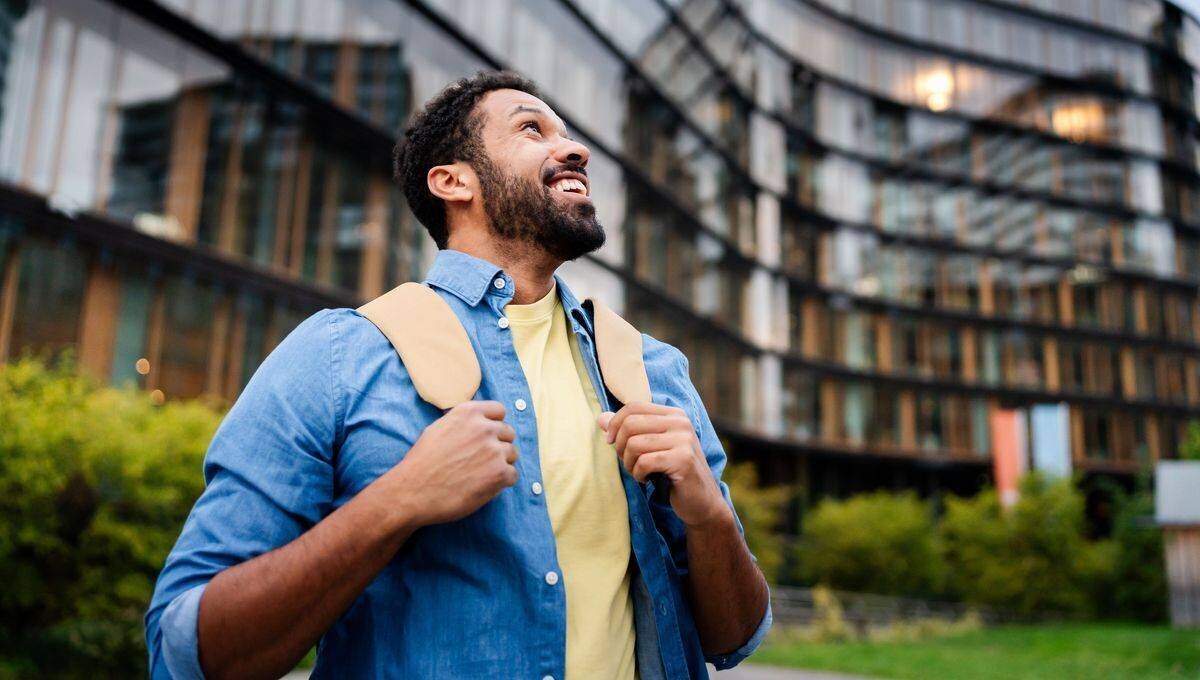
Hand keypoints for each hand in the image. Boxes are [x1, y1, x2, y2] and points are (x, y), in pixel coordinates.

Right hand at [382, 400, 517, 526]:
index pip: (498, 411)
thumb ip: (461, 422)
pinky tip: (484, 486)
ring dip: (501, 464)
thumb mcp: (438, 428)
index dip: (494, 424)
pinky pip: (513, 475)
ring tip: (481, 475)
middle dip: (498, 445)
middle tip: (482, 461)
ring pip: (512, 454)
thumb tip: (476, 421)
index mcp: (468, 413)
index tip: (488, 436)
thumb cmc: (422, 463)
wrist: (413, 491)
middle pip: (508, 433)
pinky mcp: (500, 473)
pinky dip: (502, 482)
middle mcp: (484, 428)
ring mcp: (494, 450)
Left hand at [598, 403, 730, 528]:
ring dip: (629, 464)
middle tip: (629, 463)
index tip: (611, 442)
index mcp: (674, 414)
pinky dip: (639, 474)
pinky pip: (644, 462)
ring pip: (634, 444)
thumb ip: (627, 431)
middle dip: (621, 447)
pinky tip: (648, 480)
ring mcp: (684, 440)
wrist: (701, 501)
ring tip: (639, 472)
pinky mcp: (683, 459)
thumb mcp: (650, 448)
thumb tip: (601, 418)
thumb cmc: (672, 473)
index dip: (615, 423)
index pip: (634, 407)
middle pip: (630, 424)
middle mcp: (681, 422)